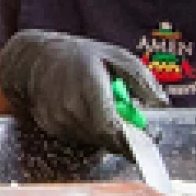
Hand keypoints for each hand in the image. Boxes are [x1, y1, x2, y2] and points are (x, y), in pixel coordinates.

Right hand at [0, 29, 166, 150]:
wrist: (33, 58)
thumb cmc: (78, 55)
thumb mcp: (115, 56)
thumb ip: (141, 79)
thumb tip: (161, 103)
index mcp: (88, 86)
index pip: (110, 127)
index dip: (131, 140)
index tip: (150, 140)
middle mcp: (69, 105)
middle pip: (104, 138)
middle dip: (123, 137)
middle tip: (134, 127)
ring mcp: (56, 118)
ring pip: (92, 140)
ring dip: (106, 134)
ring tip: (107, 112)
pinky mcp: (49, 125)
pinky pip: (78, 137)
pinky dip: (89, 131)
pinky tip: (88, 113)